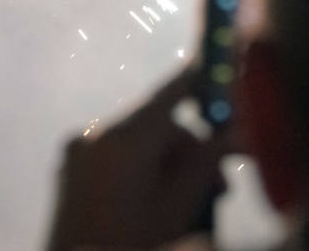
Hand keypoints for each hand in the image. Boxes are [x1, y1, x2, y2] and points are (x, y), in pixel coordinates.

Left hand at [45, 65, 233, 250]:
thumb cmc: (132, 243)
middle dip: (190, 148)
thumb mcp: (177, 207)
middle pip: (155, 123)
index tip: (222, 73)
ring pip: (138, 140)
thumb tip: (238, 132)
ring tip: (190, 201)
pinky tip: (158, 200)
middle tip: (220, 185)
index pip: (168, 94)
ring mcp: (77, 150)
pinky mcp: (71, 166)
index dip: (198, 82)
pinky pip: (115, 153)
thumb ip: (206, 164)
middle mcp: (93, 134)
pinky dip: (142, 167)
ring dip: (167, 161)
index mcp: (120, 140)